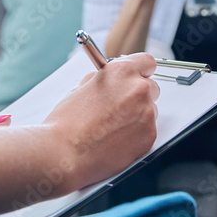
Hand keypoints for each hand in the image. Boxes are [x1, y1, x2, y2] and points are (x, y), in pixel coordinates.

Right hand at [43, 53, 159, 188]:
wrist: (65, 153)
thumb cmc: (67, 123)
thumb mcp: (81, 88)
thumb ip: (103, 79)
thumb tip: (111, 80)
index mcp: (122, 72)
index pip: (146, 62)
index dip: (140, 71)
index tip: (136, 77)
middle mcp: (138, 89)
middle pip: (151, 88)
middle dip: (138, 96)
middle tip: (119, 107)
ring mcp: (146, 113)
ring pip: (149, 111)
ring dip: (137, 116)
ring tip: (112, 127)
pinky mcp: (149, 136)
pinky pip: (148, 130)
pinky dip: (137, 134)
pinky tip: (116, 139)